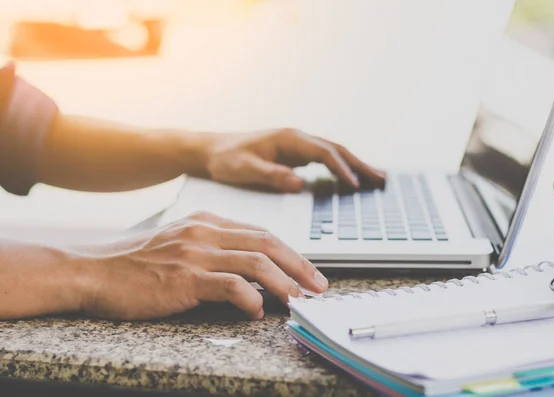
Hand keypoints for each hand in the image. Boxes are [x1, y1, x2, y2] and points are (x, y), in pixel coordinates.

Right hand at [75, 212, 327, 319]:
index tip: (307, 270)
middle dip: (299, 265)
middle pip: (267, 243)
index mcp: (207, 222)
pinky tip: (257, 311)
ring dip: (284, 283)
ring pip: (256, 262)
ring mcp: (195, 254)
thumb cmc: (137, 264)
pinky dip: (251, 298)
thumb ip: (212, 248)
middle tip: (318, 285)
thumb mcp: (179, 243)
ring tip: (298, 300)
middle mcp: (205, 233)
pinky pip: (231, 285)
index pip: (260, 232)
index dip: (290, 252)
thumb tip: (249, 270)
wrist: (95, 271)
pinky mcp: (185, 278)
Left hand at [196, 128, 385, 191]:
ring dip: (355, 164)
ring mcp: (297, 145)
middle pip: (336, 149)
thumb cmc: (226, 160)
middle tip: (382, 179)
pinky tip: (350, 178)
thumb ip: (271, 175)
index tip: (356, 185)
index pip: (324, 153)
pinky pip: (325, 159)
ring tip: (377, 178)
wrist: (211, 151)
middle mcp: (297, 138)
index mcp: (289, 139)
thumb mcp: (245, 169)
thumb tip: (299, 183)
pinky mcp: (294, 154)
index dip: (341, 169)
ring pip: (334, 152)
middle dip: (360, 164)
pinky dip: (341, 167)